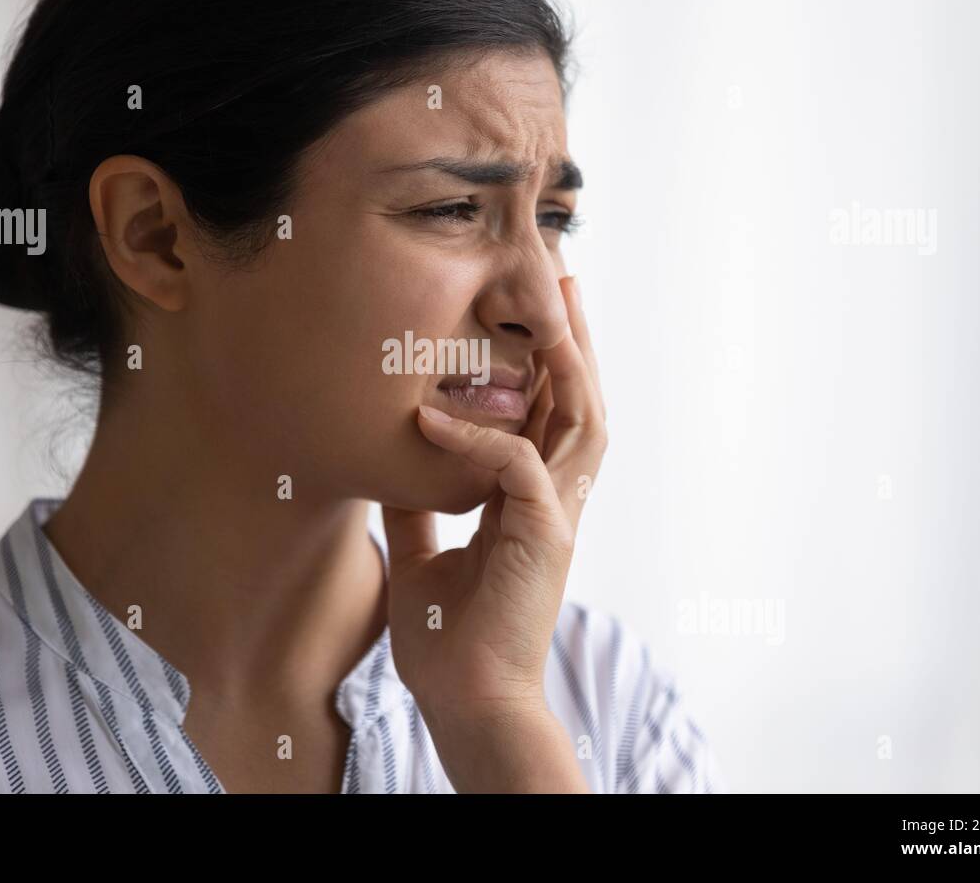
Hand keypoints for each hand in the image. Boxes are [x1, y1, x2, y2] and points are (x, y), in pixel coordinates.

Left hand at [382, 276, 606, 736]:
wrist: (465, 701)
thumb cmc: (449, 640)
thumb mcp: (423, 551)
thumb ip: (419, 501)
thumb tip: (398, 456)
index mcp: (533, 504)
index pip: (553, 416)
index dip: (551, 362)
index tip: (539, 311)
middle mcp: (555, 502)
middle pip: (581, 402)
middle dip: (576, 338)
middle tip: (564, 278)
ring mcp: (556, 518)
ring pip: (579, 419)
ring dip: (566, 361)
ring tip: (550, 306)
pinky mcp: (542, 536)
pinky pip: (513, 465)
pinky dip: (473, 435)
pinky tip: (429, 417)